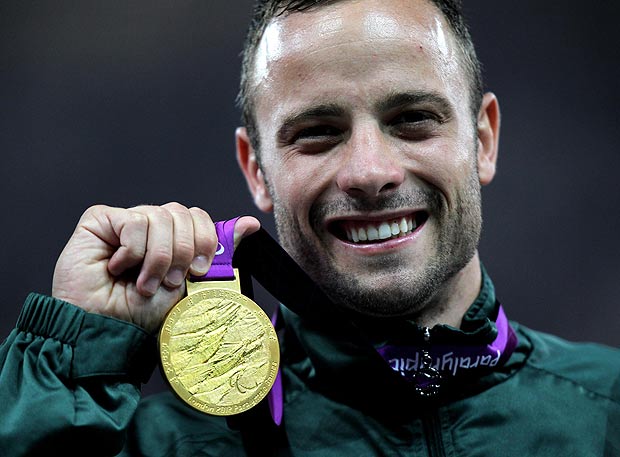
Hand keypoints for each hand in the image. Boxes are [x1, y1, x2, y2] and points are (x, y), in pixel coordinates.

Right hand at [52, 203, 259, 333]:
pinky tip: (118, 268)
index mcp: (172, 238)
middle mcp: (150, 226)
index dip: (205, 241)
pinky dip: (132, 252)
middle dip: (182, 253)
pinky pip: (133, 221)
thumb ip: (218, 251)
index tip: (200, 271)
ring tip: (144, 283)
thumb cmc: (142, 314)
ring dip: (157, 259)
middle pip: (183, 213)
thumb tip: (250, 223)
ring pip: (160, 217)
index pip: (199, 217)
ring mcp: (125, 220)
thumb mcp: (190, 283)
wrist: (107, 330)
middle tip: (169, 282)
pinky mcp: (100, 220)